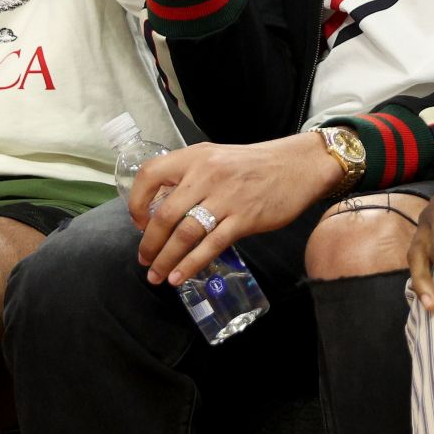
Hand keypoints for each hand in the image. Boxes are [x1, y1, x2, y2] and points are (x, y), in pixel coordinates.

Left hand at [128, 135, 339, 285]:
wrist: (297, 166)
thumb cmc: (255, 165)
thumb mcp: (217, 159)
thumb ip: (191, 178)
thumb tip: (164, 211)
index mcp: (195, 157)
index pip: (150, 175)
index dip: (136, 201)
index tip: (138, 222)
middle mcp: (206, 175)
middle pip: (164, 214)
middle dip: (149, 243)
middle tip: (144, 260)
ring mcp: (225, 198)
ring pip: (184, 234)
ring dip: (165, 259)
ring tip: (157, 275)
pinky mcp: (244, 219)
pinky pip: (210, 246)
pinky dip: (190, 264)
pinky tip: (179, 276)